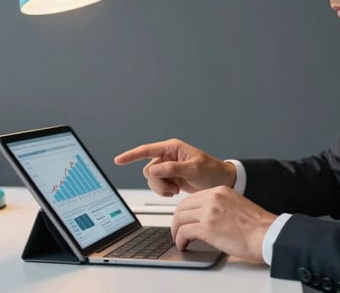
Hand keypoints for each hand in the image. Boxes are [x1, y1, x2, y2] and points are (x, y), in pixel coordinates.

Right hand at [114, 139, 236, 195]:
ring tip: (176, 190)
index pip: (147, 150)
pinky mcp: (170, 178)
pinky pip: (157, 186)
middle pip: (148, 170)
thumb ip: (173, 169)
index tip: (119, 160)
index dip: (132, 155)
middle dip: (158, 182)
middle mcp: (168, 156)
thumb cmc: (212, 171)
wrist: (221, 182)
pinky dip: (164, 191)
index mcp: (172, 148)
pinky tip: (175, 191)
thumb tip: (154, 170)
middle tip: (172, 188)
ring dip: (161, 188)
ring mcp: (168, 168)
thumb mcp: (194, 169)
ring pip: (151, 179)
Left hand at [171, 186, 276, 262]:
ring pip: (180, 219)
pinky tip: (184, 245)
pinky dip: (180, 240)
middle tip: (178, 230)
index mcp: (221, 191)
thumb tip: (208, 219)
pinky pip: (184, 232)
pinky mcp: (207, 228)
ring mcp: (209, 212)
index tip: (184, 219)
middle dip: (177, 220)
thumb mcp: (237, 206)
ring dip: (177, 231)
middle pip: (183, 206)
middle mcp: (213, 198)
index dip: (185, 211)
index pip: (193, 198)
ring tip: (180, 240)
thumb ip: (221, 207)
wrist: (267, 234)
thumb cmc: (258, 226)